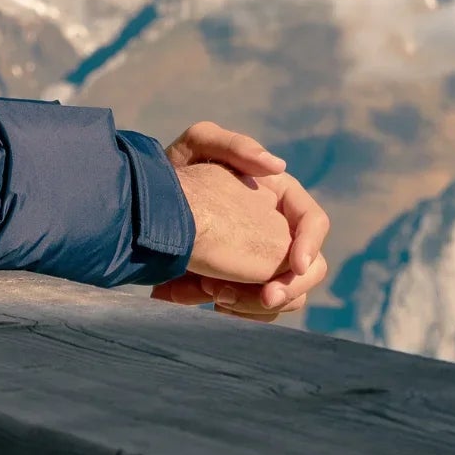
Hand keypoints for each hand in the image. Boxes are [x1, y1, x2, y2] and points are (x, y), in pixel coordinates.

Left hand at [153, 122, 331, 322]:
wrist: (141, 203)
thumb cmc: (173, 167)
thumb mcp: (199, 142)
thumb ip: (237, 146)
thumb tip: (278, 166)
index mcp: (279, 198)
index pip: (314, 223)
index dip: (310, 244)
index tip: (295, 265)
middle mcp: (276, 232)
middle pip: (305, 271)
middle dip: (283, 288)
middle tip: (249, 294)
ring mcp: (258, 262)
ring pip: (280, 296)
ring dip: (252, 303)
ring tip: (210, 293)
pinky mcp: (236, 284)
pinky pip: (253, 308)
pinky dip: (236, 312)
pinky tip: (204, 301)